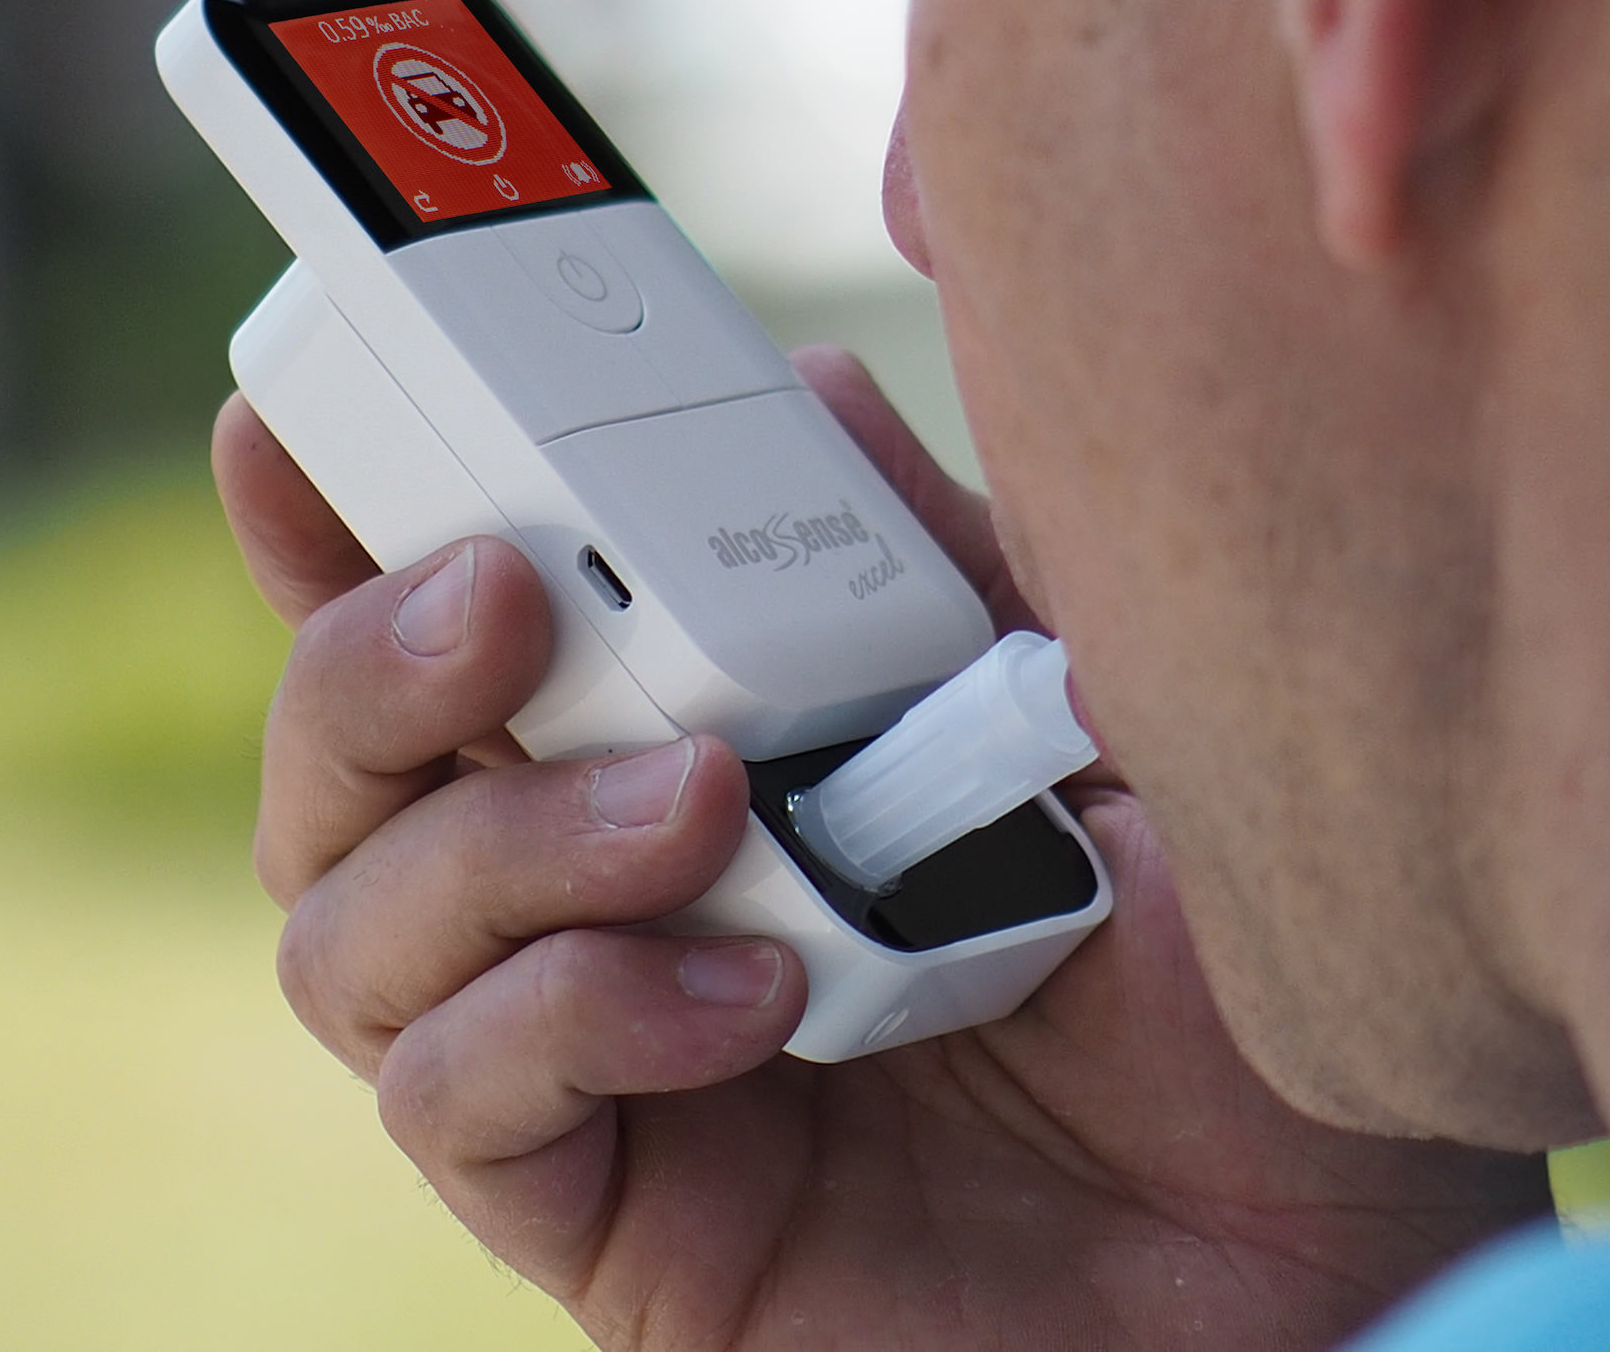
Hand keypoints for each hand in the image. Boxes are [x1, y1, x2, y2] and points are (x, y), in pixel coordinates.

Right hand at [214, 349, 1551, 1350]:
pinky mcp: (609, 1224)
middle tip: (506, 592)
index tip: (293, 415)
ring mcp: (587, 1068)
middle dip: (371, 659)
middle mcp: (592, 902)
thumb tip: (801, 379)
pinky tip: (752, 990)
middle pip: (340, 775)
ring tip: (699, 803)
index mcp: (675, 753)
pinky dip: (576, 1015)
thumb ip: (930, 556)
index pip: (455, 635)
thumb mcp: (1077, 710)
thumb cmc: (1206, 970)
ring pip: (350, 933)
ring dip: (498, 839)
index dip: (340, 520)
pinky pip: (459, 1109)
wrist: (1317, 1231)